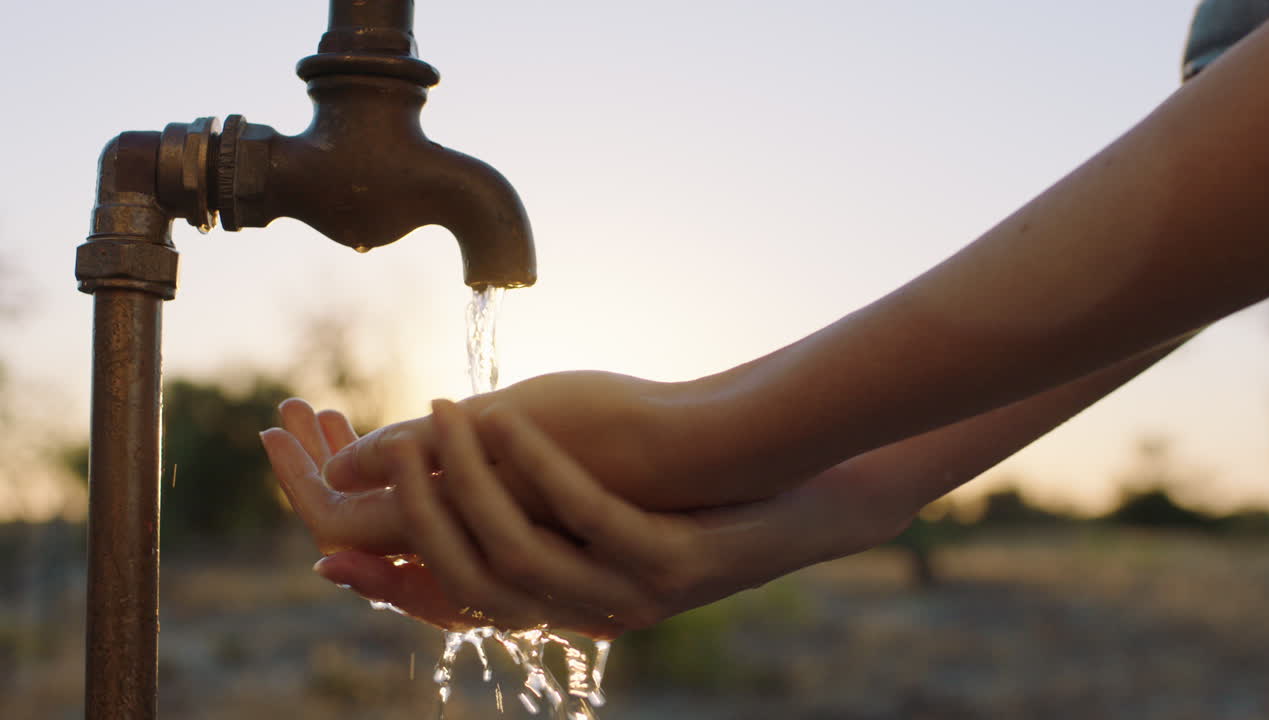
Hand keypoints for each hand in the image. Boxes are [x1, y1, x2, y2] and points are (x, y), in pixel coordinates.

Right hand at [275, 399, 913, 636]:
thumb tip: (424, 462)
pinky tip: (511, 418)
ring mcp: (632, 591)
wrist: (800, 491)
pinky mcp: (674, 559)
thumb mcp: (587, 485)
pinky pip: (592, 520)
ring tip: (440, 415)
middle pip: (468, 583)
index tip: (318, 540)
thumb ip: (510, 488)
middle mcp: (588, 610)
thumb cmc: (688, 482)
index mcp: (561, 599)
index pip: (448, 602)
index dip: (381, 577)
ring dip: (468, 483)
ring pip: (520, 558)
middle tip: (368, 446)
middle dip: (407, 516)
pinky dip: (542, 468)